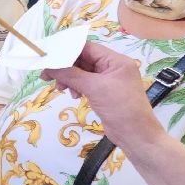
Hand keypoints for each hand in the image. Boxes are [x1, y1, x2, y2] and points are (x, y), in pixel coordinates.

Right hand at [44, 42, 162, 150]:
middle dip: (66, 67)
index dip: (67, 50)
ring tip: (60, 88)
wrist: (136, 136)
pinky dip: (76, 86)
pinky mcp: (104, 92)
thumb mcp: (94, 88)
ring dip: (69, 78)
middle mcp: (113, 68)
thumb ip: (71, 74)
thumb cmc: (120, 108)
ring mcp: (109, 81)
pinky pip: (86, 83)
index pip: (87, 48)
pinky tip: (73, 95)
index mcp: (116, 61)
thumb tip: (49, 66)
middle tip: (47, 75)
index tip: (49, 57)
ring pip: (82, 72)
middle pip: (83, 59)